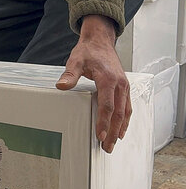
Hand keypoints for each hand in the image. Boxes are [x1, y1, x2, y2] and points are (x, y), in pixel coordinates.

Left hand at [56, 15, 130, 153]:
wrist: (100, 41)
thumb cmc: (88, 52)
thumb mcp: (75, 61)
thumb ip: (69, 75)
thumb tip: (61, 86)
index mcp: (109, 80)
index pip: (107, 106)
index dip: (104, 122)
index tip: (100, 136)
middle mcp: (120, 84)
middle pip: (118, 113)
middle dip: (113, 132)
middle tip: (107, 147)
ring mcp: (124, 86)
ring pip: (125, 112)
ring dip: (120, 128)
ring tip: (113, 143)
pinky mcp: (124, 87)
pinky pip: (127, 106)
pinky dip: (125, 119)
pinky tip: (120, 128)